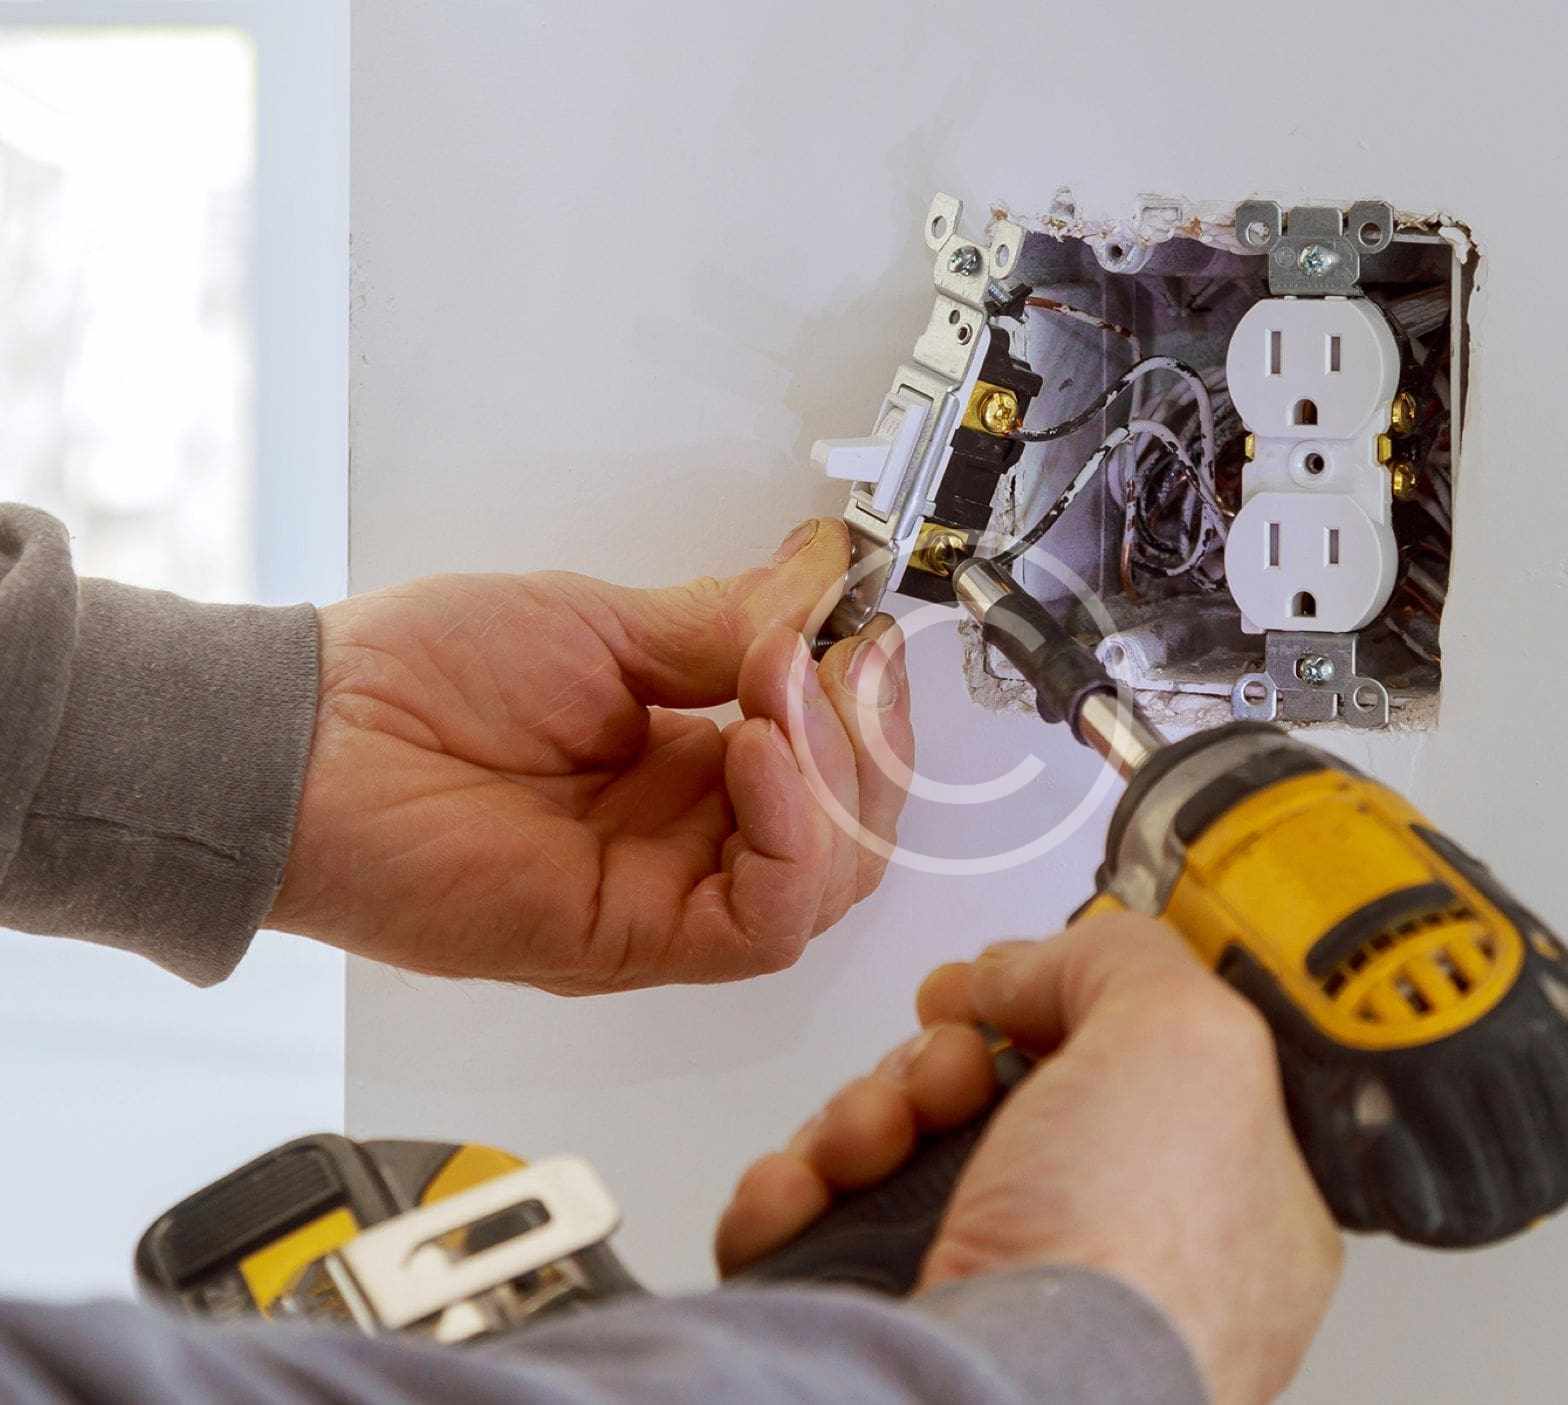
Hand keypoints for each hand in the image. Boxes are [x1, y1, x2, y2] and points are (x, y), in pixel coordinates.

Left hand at [266, 519, 912, 992]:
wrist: (311, 740)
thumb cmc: (418, 679)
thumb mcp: (600, 624)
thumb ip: (723, 624)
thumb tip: (823, 581)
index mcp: (687, 769)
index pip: (833, 768)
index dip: (866, 706)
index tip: (862, 627)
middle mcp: (689, 842)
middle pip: (852, 834)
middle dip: (868, 739)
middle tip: (837, 655)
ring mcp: (666, 896)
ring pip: (828, 883)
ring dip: (837, 777)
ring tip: (780, 688)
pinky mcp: (634, 941)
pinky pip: (762, 922)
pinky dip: (791, 836)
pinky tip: (758, 753)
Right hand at [716, 913, 1342, 1404]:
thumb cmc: (1129, 1263)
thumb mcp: (1187, 1039)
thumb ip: (1124, 962)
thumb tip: (1029, 965)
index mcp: (1219, 1201)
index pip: (1132, 1069)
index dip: (1057, 1008)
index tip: (1007, 981)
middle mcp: (1108, 1255)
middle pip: (995, 1098)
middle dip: (940, 1058)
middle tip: (945, 1071)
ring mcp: (993, 1300)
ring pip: (897, 1154)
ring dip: (859, 1114)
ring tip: (869, 1140)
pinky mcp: (888, 1328)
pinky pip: (816, 1227)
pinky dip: (793, 1192)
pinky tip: (803, 1189)